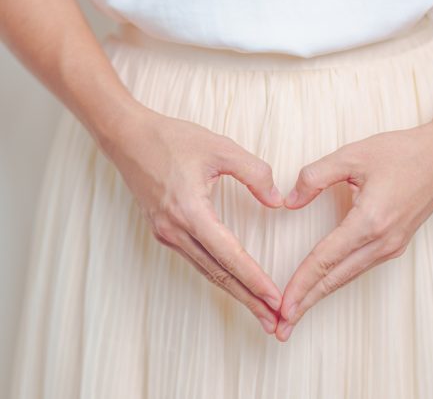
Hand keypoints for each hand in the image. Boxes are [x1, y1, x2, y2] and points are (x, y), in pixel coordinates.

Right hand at [100, 104, 284, 333]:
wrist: (128, 137)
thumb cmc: (172, 139)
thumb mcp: (220, 148)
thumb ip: (254, 173)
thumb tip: (277, 201)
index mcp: (189, 211)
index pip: (229, 256)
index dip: (255, 279)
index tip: (276, 298)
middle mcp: (174, 230)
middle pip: (218, 274)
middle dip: (248, 299)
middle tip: (273, 322)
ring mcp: (165, 233)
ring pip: (206, 271)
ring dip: (234, 290)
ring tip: (258, 309)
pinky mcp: (163, 230)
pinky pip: (195, 259)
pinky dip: (217, 274)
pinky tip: (231, 280)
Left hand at [275, 121, 432, 340]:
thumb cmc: (401, 153)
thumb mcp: (351, 156)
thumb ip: (315, 177)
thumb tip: (289, 202)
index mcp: (369, 221)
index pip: (325, 260)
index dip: (300, 284)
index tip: (281, 306)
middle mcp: (382, 241)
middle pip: (335, 279)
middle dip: (306, 303)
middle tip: (282, 327)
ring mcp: (391, 245)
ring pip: (348, 277)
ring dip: (320, 295)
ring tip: (298, 311)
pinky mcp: (395, 243)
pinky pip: (359, 267)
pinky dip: (337, 280)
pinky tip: (324, 285)